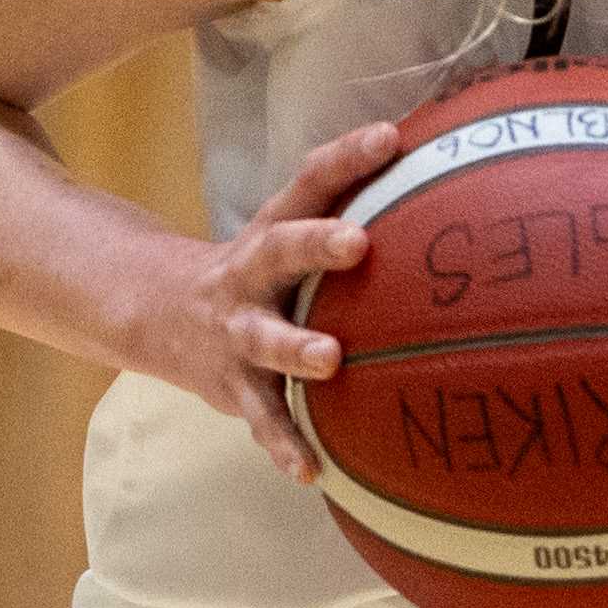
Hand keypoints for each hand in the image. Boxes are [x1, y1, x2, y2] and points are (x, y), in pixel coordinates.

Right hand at [119, 121, 400, 483]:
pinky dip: (284, 444)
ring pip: (265, 339)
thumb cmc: (260, 272)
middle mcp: (251, 275)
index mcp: (272, 230)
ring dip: (296, 348)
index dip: (347, 156)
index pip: (309, 181)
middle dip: (315, 244)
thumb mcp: (287, 236)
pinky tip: (312, 470)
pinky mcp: (233, 385)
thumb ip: (348, 213)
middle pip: (279, 251)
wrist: (159, 314)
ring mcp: (237, 331)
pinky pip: (262, 418)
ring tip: (332, 360)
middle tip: (358, 241)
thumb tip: (448, 181)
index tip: (391, 137)